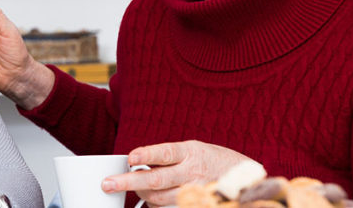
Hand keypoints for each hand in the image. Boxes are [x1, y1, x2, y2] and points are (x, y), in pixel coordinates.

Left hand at [101, 141, 254, 206]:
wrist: (243, 178)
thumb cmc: (212, 160)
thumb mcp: (192, 149)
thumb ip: (167, 157)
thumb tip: (137, 163)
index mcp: (190, 152)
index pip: (165, 152)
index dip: (147, 154)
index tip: (130, 158)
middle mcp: (192, 172)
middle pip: (156, 179)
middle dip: (129, 182)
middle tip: (108, 184)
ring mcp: (195, 191)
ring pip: (159, 198)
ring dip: (141, 195)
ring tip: (133, 189)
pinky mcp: (197, 205)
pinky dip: (156, 206)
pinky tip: (152, 201)